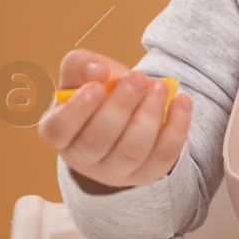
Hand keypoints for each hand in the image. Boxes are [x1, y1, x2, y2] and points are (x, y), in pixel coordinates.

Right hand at [37, 48, 192, 190]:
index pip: (57, 129)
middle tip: (138, 78)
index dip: (76, 110)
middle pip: (98, 139)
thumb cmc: (99, 92)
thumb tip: (98, 71)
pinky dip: (176, 128)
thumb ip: (81, 65)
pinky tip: (181, 101)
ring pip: (132, 150)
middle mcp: (82, 158)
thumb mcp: (83, 74)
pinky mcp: (146, 173)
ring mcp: (114, 171)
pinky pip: (163, 156)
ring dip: (149, 115)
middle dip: (121, 106)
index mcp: (59, 132)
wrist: (128, 112)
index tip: (96, 87)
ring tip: (159, 86)